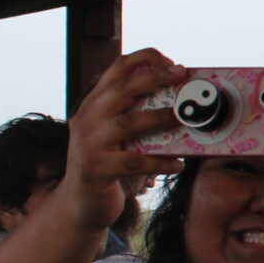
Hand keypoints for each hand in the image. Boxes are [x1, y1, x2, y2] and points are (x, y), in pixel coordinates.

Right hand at [57, 49, 186, 231]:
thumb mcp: (111, 133)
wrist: (78, 203)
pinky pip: (133, 162)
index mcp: (94, 104)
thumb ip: (132, 114)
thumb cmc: (106, 164)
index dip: (144, 59)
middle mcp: (87, 118)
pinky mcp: (96, 169)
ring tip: (185, 118)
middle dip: (155, 78)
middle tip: (183, 75)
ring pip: (128, 123)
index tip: (170, 61)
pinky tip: (178, 164)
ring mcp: (88, 143)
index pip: (116, 68)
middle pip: (122, 89)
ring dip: (161, 117)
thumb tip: (180, 103)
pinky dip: (159, 162)